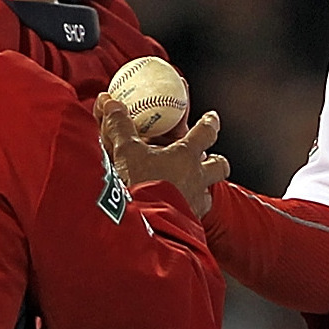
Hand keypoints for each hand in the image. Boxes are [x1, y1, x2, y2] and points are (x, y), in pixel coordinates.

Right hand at [96, 94, 227, 217]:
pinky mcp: (188, 224)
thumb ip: (119, 127)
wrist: (143, 226)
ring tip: (189, 189)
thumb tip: (109, 102)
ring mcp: (195, 204)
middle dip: (216, 161)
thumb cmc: (140, 185)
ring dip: (200, 189)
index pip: (205, 133)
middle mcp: (197, 179)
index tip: (212, 119)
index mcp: (186, 156)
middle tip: (209, 159)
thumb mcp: (126, 152)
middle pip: (219, 166)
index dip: (209, 124)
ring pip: (207, 193)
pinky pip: (194, 215)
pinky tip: (175, 213)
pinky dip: (186, 212)